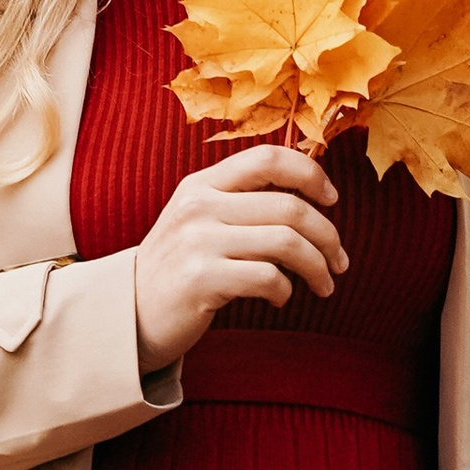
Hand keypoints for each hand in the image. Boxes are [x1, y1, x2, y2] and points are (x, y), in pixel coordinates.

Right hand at [131, 144, 343, 373]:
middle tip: (340, 260)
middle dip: (328, 236)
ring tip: (324, 284)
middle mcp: (199, 206)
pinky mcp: (201, 279)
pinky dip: (285, 291)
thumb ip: (240, 201)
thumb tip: (309, 194)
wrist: (129, 312)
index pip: (268, 158)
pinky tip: (280, 298)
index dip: (310, 174)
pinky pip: (268, 278)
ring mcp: (198, 242)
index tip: (332, 199)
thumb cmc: (179, 266)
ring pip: (286, 243)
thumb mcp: (198, 220)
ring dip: (317, 266)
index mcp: (201, 184)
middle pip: (290, 207)